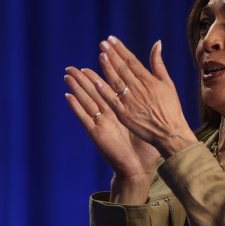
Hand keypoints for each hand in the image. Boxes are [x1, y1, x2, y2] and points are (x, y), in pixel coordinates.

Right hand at [64, 66, 160, 181]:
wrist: (139, 168)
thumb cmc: (145, 149)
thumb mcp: (149, 122)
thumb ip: (149, 103)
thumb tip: (157, 89)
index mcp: (120, 111)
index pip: (110, 88)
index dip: (103, 72)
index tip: (98, 57)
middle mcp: (108, 116)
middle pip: (93, 93)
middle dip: (83, 79)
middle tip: (73, 66)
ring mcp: (101, 124)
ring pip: (86, 102)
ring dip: (76, 89)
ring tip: (68, 76)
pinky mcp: (96, 133)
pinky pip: (84, 118)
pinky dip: (76, 107)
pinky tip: (68, 96)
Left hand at [97, 36, 195, 157]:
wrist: (170, 132)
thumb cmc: (171, 108)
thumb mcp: (167, 83)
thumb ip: (158, 63)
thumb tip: (157, 43)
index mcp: (149, 80)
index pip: (131, 61)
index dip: (120, 49)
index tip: (111, 39)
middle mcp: (139, 89)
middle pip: (122, 69)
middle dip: (112, 55)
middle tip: (102, 43)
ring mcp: (131, 102)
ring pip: (116, 82)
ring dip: (107, 68)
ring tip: (100, 55)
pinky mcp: (125, 115)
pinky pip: (112, 101)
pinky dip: (105, 91)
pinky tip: (96, 81)